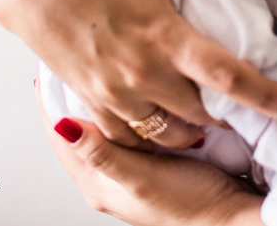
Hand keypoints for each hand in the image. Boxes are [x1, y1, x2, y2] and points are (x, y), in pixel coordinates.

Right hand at [0, 0, 276, 151]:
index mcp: (164, 35)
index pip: (228, 76)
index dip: (265, 95)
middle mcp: (142, 72)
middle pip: (203, 114)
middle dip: (230, 115)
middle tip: (246, 107)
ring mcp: (114, 89)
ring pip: (168, 131)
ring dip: (193, 128)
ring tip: (207, 116)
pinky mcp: (90, 95)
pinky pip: (128, 133)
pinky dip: (150, 132)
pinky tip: (160, 119)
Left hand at [39, 85, 265, 225]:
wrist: (230, 216)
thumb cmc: (190, 205)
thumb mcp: (142, 180)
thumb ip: (103, 155)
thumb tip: (64, 127)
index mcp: (97, 184)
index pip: (62, 140)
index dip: (52, 107)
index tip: (46, 77)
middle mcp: (109, 177)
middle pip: (80, 131)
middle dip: (73, 100)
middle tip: (69, 66)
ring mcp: (130, 169)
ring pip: (103, 128)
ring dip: (99, 102)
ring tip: (93, 72)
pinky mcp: (150, 161)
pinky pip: (127, 130)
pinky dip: (123, 110)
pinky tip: (128, 94)